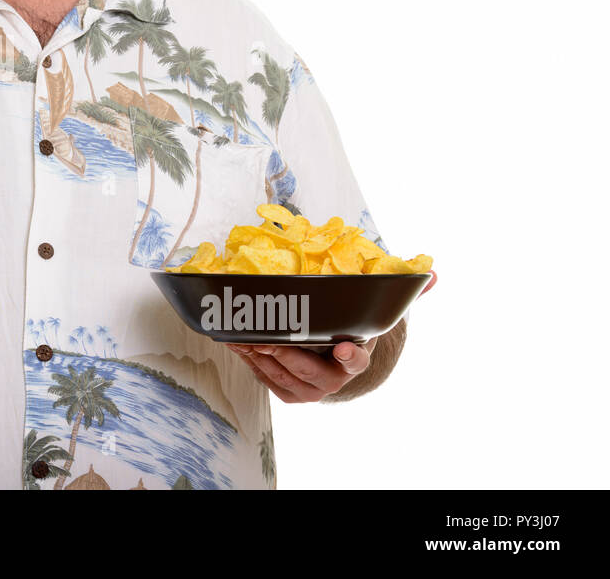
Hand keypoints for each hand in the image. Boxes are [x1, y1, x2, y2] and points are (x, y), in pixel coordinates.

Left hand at [228, 268, 436, 401]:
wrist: (333, 358)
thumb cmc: (350, 329)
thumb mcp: (375, 311)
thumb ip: (400, 293)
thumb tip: (434, 275)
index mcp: (356, 356)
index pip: (357, 361)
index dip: (349, 356)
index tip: (341, 348)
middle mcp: (335, 379)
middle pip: (310, 371)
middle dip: (287, 355)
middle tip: (266, 339)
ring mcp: (310, 389)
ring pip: (283, 376)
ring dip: (260, 357)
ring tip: (241, 336)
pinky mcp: (288, 393)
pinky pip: (266, 380)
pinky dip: (249, 363)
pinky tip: (235, 344)